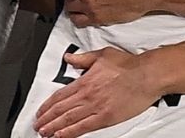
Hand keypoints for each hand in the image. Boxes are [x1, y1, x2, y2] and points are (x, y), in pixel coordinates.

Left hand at [33, 47, 160, 137]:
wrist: (147, 75)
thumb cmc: (129, 65)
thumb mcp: (103, 54)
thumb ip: (84, 58)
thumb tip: (70, 57)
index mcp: (85, 80)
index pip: (59, 95)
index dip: (47, 105)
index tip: (40, 111)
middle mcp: (87, 94)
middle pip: (60, 109)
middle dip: (46, 119)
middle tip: (38, 125)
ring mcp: (95, 107)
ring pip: (68, 120)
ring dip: (53, 128)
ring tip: (44, 133)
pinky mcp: (105, 117)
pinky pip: (83, 127)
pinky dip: (69, 133)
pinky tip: (61, 136)